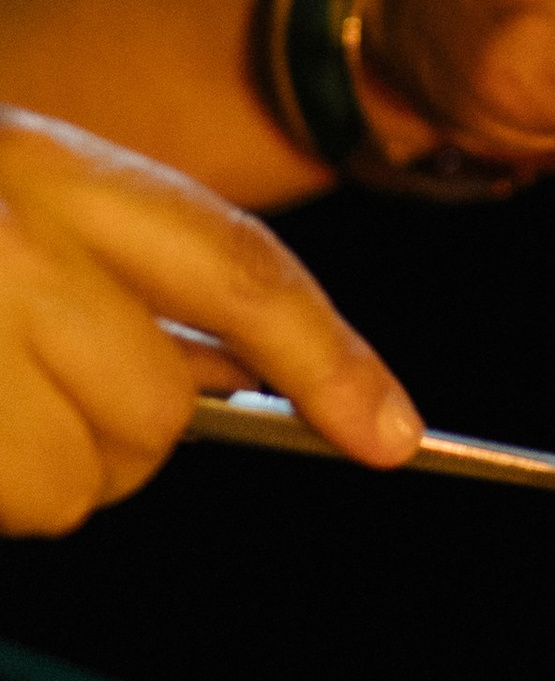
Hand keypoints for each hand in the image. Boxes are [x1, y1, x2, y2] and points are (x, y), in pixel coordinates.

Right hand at [0, 114, 419, 537]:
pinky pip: (22, 508)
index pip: (237, 271)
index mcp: (48, 172)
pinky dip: (2, 492)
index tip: (390, 434)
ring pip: (85, 480)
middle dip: (119, 425)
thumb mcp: (18, 197)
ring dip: (47, 466)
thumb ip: (130, 270)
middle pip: (157, 411)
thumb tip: (240, 374)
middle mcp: (14, 247)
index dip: (327, 361)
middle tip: (38, 388)